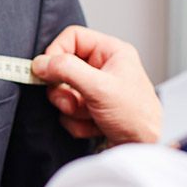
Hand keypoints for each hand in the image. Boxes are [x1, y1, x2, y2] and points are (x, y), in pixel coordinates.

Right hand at [31, 25, 160, 146]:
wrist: (146, 149)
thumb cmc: (137, 116)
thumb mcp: (100, 88)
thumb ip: (67, 70)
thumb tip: (40, 63)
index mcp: (110, 52)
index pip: (72, 37)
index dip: (56, 52)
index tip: (47, 71)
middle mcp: (102, 67)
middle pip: (62, 67)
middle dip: (64, 90)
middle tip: (73, 101)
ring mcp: (95, 89)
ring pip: (62, 92)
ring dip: (70, 108)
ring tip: (90, 115)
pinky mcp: (90, 109)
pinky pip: (67, 111)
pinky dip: (77, 122)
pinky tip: (94, 126)